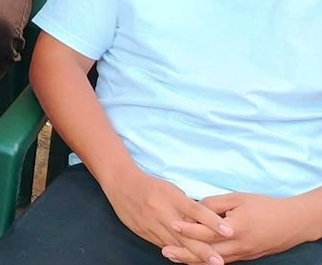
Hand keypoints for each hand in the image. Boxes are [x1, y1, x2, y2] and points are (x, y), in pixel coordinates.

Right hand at [103, 168, 230, 260]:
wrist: (121, 184)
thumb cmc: (151, 186)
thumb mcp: (172, 190)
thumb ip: (188, 207)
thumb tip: (206, 223)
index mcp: (171, 198)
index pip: (196, 211)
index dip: (212, 221)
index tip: (229, 231)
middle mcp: (163, 213)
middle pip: (186, 234)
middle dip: (203, 250)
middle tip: (219, 262)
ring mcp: (152, 224)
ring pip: (175, 244)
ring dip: (192, 255)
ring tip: (207, 264)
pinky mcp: (144, 232)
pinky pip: (164, 245)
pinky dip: (177, 253)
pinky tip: (187, 261)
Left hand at [163, 193, 320, 264]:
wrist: (292, 222)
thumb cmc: (264, 206)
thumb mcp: (237, 199)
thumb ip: (213, 204)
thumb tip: (193, 208)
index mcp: (235, 228)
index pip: (207, 231)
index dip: (188, 229)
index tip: (171, 225)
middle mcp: (238, 245)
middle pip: (207, 251)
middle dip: (185, 253)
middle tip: (165, 251)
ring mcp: (243, 254)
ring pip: (214, 260)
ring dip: (193, 260)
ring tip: (174, 257)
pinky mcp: (246, 257)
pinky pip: (223, 261)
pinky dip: (207, 261)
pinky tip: (194, 260)